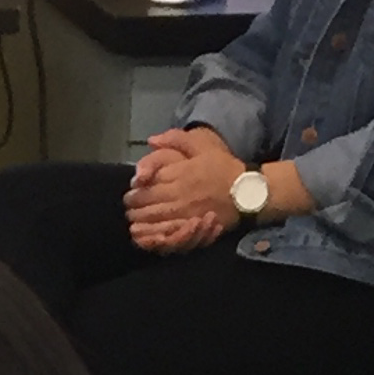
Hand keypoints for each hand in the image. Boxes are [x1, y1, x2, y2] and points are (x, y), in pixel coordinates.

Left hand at [125, 123, 241, 252]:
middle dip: (135, 205)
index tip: (131, 190)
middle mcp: (180, 192)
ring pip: (154, 217)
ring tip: (133, 221)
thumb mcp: (202, 144)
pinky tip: (146, 235)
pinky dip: (153, 234)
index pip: (150, 180)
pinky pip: (166, 232)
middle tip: (128, 207)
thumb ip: (176, 139)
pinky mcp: (191, 226)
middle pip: (149, 201)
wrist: (245, 191)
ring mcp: (185, 211)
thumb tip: (151, 140)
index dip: (137, 188)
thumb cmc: (223, 166)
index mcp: (181, 172)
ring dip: (140, 220)